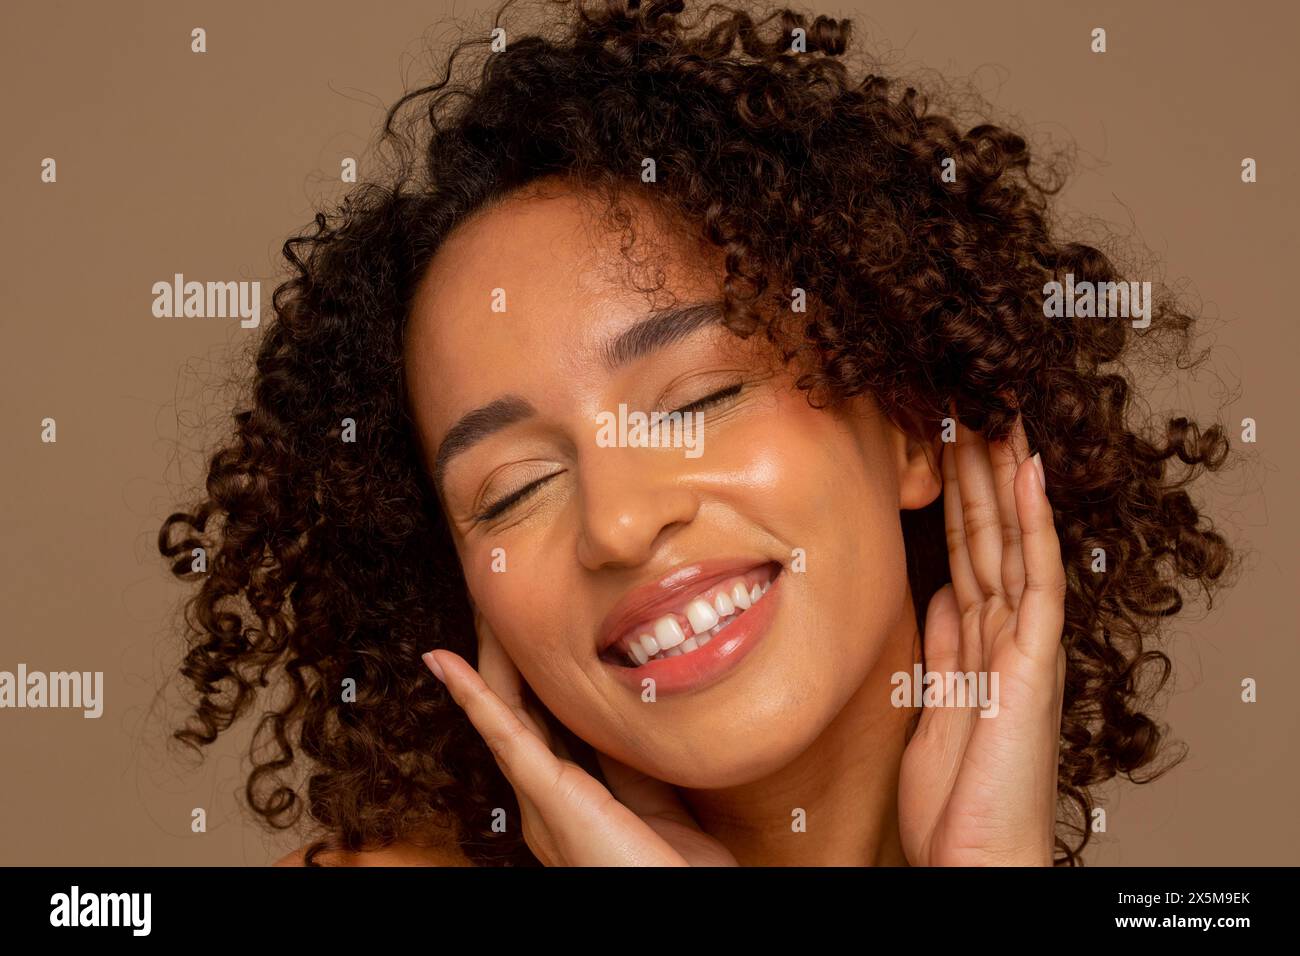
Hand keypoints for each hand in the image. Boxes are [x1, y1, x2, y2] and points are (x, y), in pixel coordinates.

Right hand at [421, 620, 738, 865]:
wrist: (681, 910)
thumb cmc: (674, 873)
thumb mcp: (656, 806)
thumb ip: (632, 770)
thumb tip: (623, 725)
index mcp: (569, 803)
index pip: (542, 727)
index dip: (529, 680)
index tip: (524, 638)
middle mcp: (544, 801)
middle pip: (517, 714)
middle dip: (503, 661)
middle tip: (490, 607)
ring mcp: (540, 801)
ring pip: (504, 714)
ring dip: (485, 661)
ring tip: (473, 612)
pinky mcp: (548, 798)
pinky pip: (504, 735)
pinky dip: (472, 694)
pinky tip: (445, 661)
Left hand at [897, 413, 1066, 865]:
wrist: (976, 853)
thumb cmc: (957, 794)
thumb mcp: (934, 702)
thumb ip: (944, 646)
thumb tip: (940, 594)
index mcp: (979, 642)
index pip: (965, 551)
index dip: (955, 497)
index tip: (940, 444)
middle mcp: (1006, 632)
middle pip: (989, 534)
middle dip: (975, 471)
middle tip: (963, 405)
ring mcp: (1025, 641)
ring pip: (1013, 540)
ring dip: (1002, 475)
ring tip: (994, 413)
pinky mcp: (1036, 657)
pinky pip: (1037, 575)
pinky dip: (1034, 521)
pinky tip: (1028, 470)